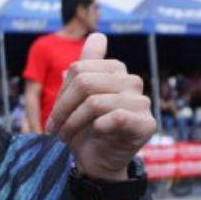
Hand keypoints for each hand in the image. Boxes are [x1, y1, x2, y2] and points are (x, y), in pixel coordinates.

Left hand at [46, 33, 154, 179]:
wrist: (97, 164)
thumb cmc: (85, 132)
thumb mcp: (77, 99)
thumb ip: (84, 68)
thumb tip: (98, 35)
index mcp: (115, 71)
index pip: (79, 69)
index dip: (61, 94)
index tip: (54, 116)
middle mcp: (131, 82)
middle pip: (85, 83)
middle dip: (63, 109)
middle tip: (55, 129)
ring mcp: (141, 102)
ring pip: (95, 102)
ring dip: (73, 123)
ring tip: (66, 137)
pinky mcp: (146, 123)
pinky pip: (116, 117)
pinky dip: (98, 127)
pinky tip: (96, 134)